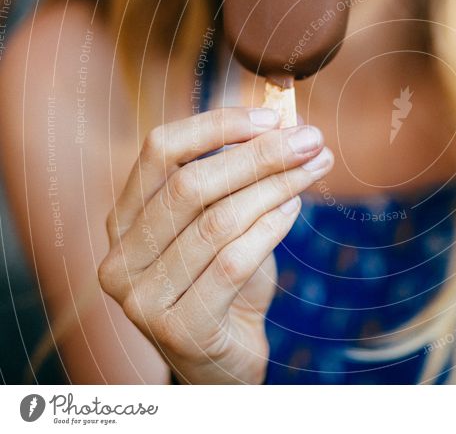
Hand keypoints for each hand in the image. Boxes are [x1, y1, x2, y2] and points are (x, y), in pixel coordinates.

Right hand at [98, 107, 332, 382]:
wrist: (223, 359)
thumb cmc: (225, 283)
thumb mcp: (223, 224)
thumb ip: (237, 181)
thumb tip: (285, 124)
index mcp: (124, 220)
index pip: (159, 151)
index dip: (216, 125)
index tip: (271, 116)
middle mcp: (121, 257)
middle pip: (191, 184)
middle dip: (259, 154)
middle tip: (310, 139)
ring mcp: (143, 299)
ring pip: (217, 221)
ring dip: (276, 186)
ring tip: (315, 166)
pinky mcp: (179, 329)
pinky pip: (233, 262)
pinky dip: (270, 228)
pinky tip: (296, 207)